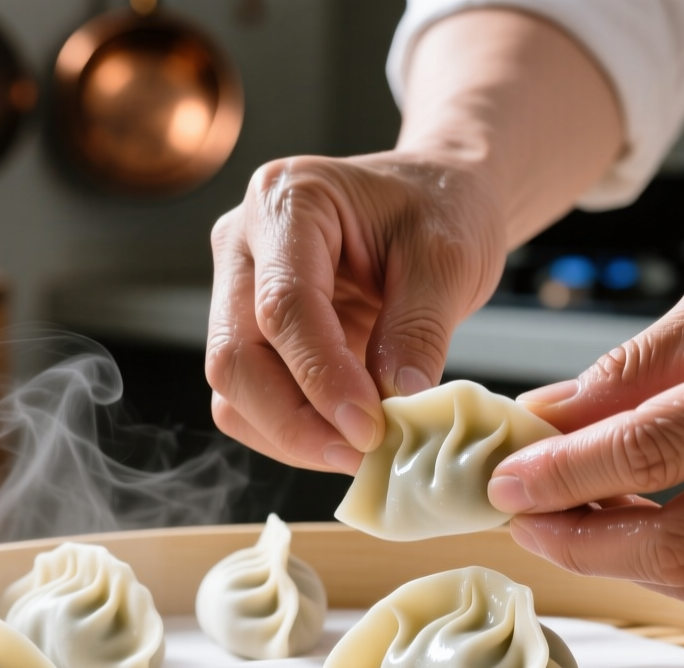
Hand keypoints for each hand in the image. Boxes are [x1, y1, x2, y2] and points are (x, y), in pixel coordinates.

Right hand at [206, 153, 505, 472]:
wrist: (438, 199)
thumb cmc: (443, 209)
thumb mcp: (450, 258)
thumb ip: (419, 327)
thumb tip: (396, 401)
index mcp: (287, 201)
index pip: (283, 304)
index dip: (320, 376)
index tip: (369, 427)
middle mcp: (243, 244)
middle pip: (235, 355)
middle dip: (294, 419)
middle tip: (363, 452)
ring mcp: (239, 290)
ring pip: (233, 388)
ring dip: (290, 434)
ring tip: (360, 450)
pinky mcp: (253, 333)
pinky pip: (250, 400)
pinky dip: (292, 431)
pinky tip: (345, 436)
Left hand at [487, 208, 683, 608]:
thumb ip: (635, 366)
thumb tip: (544, 420)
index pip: (654, 450)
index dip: (564, 476)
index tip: (504, 481)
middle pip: (681, 542)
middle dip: (581, 542)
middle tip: (522, 517)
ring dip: (621, 561)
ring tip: (569, 520)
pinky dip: (677, 558)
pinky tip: (636, 523)